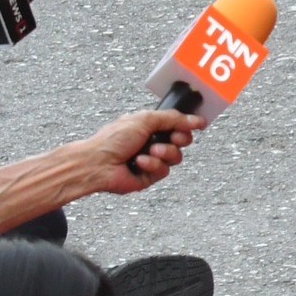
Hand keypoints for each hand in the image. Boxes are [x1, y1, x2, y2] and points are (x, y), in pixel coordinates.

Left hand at [78, 109, 203, 196]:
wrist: (97, 163)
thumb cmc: (113, 140)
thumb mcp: (145, 119)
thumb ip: (173, 118)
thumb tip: (198, 120)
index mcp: (151, 128)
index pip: (179, 126)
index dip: (185, 127)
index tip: (186, 126)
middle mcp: (153, 143)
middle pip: (182, 142)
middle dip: (179, 140)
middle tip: (172, 138)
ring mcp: (151, 161)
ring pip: (176, 158)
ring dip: (165, 153)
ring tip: (150, 151)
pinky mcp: (148, 177)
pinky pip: (163, 171)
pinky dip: (152, 165)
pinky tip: (139, 163)